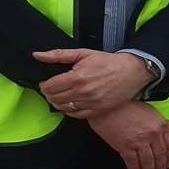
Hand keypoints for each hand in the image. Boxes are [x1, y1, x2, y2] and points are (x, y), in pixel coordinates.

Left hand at [34, 49, 153, 119]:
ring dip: (57, 103)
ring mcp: (90, 103)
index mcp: (77, 77)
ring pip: (64, 108)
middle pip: (55, 98)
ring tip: (59, 96)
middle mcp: (82, 92)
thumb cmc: (107, 61)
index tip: (45, 83)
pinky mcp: (97, 111)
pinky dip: (69, 111)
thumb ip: (58, 55)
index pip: (50, 87)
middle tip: (50, 89)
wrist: (131, 72)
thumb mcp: (82, 53)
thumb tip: (37, 55)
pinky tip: (69, 104)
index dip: (44, 85)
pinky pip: (76, 115)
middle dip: (49, 94)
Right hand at [87, 102, 168, 168]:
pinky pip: (133, 162)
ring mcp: (139, 141)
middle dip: (161, 168)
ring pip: (148, 162)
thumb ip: (167, 123)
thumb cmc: (128, 107)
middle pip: (160, 156)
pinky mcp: (125, 146)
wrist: (108, 106)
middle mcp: (152, 134)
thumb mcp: (152, 111)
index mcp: (160, 125)